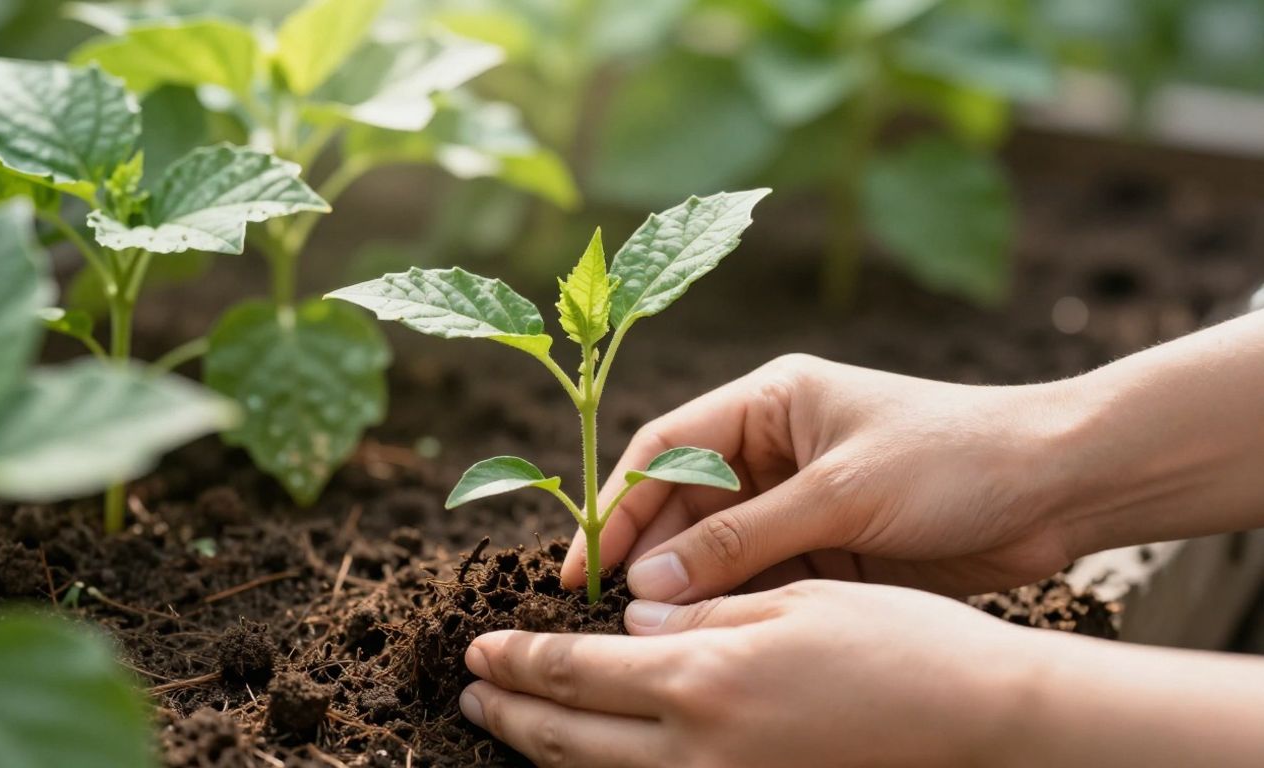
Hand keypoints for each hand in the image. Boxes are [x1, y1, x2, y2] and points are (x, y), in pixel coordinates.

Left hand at [458, 580, 1028, 767]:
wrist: (982, 723)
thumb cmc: (899, 644)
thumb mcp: (793, 602)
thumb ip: (699, 614)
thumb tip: (628, 622)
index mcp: (702, 679)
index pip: (573, 671)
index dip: (516, 659)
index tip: (477, 648)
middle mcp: (698, 748)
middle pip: (569, 736)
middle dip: (510, 710)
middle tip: (470, 691)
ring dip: (543, 750)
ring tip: (510, 724)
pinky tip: (594, 760)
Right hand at [562, 353, 1079, 600]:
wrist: (1059, 486)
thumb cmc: (952, 460)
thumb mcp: (839, 495)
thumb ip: (740, 542)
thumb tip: (647, 587)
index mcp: (768, 402)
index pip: (666, 450)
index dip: (616, 506)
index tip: (581, 564)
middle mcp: (774, 448)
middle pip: (683, 504)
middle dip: (647, 556)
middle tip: (608, 615)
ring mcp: (800, 500)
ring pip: (718, 549)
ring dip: (687, 590)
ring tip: (648, 638)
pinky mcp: (829, 545)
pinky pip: (761, 578)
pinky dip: (735, 607)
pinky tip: (709, 641)